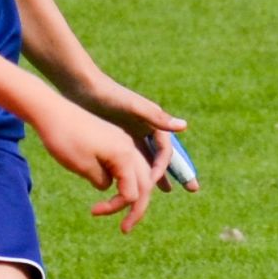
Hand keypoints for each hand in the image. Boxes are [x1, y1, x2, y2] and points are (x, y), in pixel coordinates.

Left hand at [32, 98, 159, 232]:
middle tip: (124, 229)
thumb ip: (102, 181)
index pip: (133, 192)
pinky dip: (123, 179)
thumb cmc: (64, 138)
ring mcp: (121, 142)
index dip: (117, 207)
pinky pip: (125, 163)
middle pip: (143, 184)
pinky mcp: (111, 139)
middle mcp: (128, 147)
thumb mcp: (83, 167)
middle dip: (135, 207)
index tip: (94, 212)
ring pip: (136, 173)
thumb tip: (109, 187)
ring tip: (117, 209)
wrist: (50, 111)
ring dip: (131, 192)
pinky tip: (110, 186)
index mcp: (125, 155)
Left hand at [70, 76, 194, 191]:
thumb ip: (158, 118)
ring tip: (166, 191)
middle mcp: (148, 129)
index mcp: (154, 122)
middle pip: (164, 156)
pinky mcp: (119, 137)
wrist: (84, 87)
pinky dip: (136, 171)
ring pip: (149, 159)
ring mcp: (134, 134)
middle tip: (194, 189)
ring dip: (157, 174)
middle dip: (179, 172)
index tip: (153, 182)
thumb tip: (185, 126)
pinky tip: (133, 182)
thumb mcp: (134, 107)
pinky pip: (132, 158)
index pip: (165, 151)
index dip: (163, 168)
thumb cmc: (110, 96)